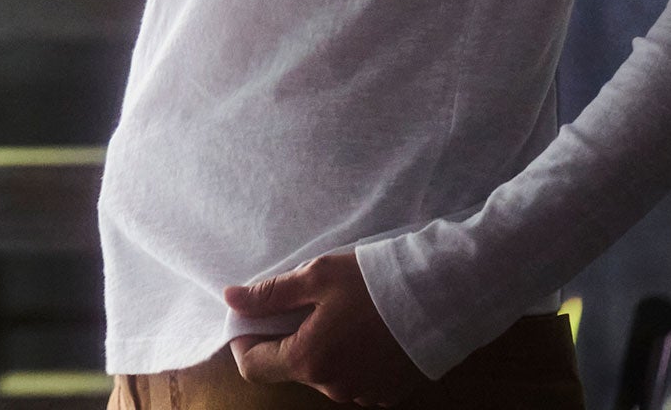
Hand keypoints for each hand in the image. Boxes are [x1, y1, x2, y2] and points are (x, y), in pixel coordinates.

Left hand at [223, 250, 429, 404]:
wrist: (439, 296)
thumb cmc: (374, 281)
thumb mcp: (318, 276)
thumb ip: (272, 293)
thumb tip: (231, 299)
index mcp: (308, 359)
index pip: (254, 366)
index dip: (245, 340)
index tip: (253, 317)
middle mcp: (331, 387)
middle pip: (293, 366)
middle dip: (291, 336)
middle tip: (310, 300)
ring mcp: (362, 395)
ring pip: (326, 372)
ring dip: (325, 347)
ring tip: (347, 310)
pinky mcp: (387, 394)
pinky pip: (356, 378)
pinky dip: (353, 357)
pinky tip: (370, 329)